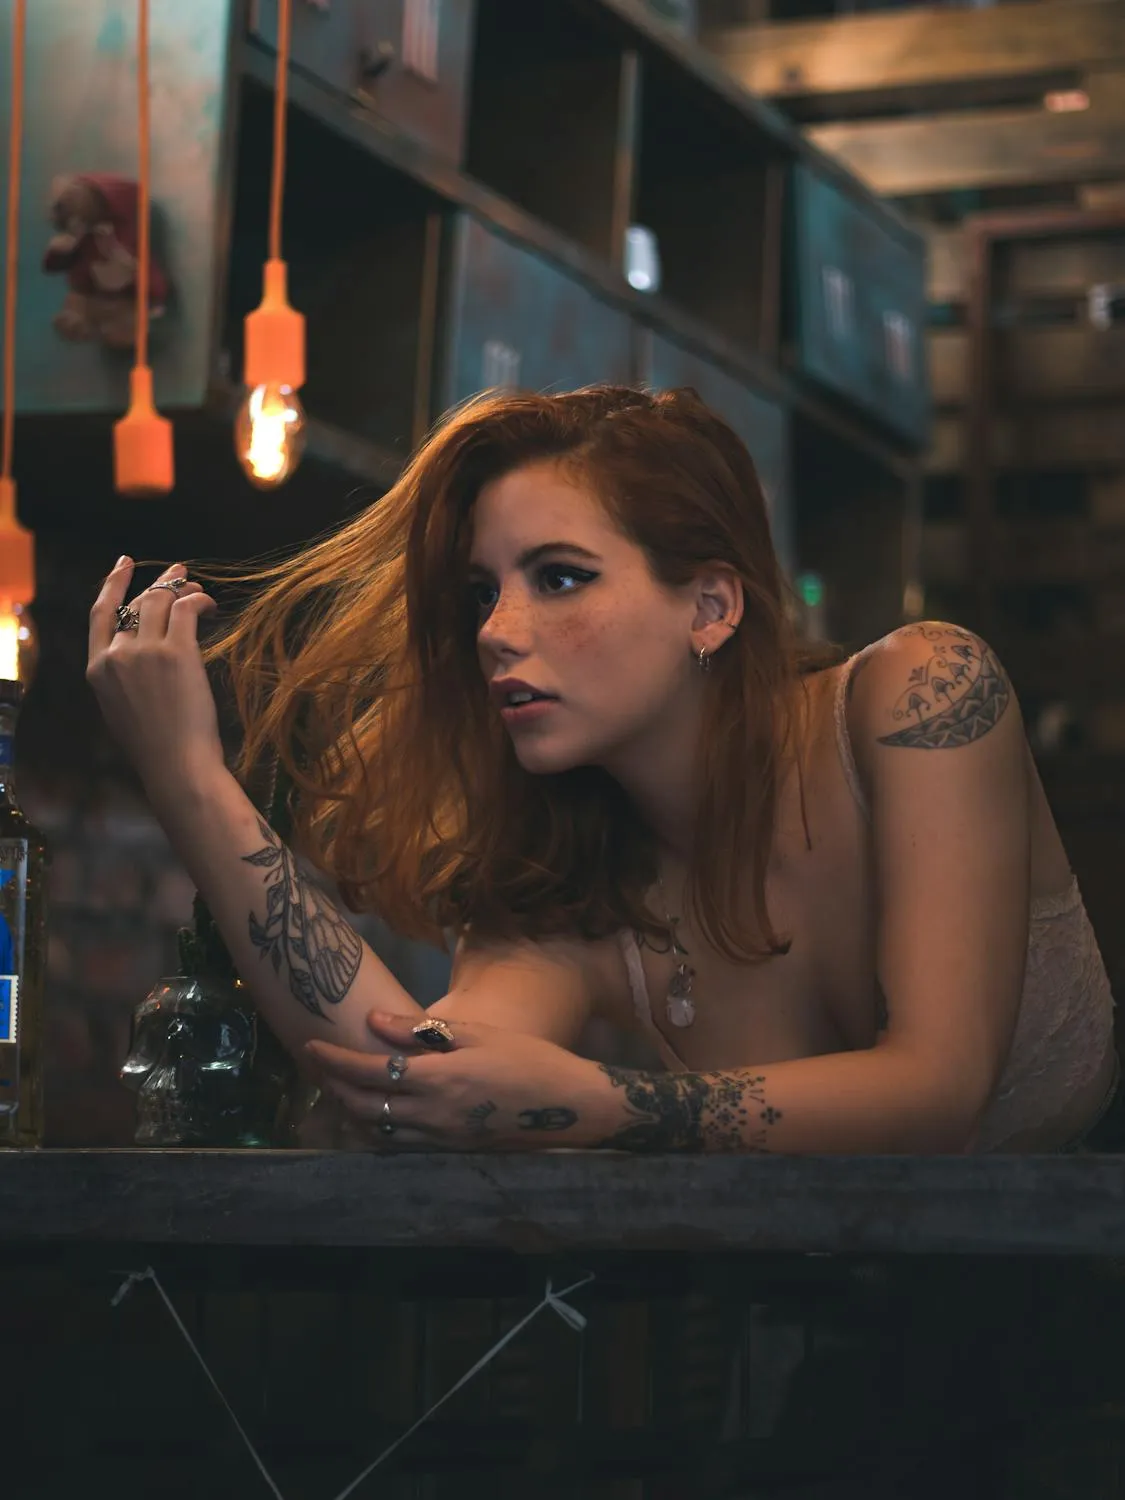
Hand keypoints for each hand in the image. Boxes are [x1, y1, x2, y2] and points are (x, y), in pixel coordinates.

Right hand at [86, 557, 224, 796]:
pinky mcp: (178, 652)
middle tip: (180, 573)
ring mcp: (146, 651)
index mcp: (97, 669)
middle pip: (137, 603)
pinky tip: (209, 605)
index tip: (125, 564)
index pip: (100, 613)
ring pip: (161, 600)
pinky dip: (199, 600)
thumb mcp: (119, 709)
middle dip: (160, 584)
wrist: (175, 764)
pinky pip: (187, 609)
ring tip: (198, 589)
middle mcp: (117, 655)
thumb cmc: (154, 746)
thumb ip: (120, 677)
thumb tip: (134, 654)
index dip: (113, 584)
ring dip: (182, 587)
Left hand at [304, 1012, 605, 1150]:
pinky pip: (398, 1144)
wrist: (569, 1108)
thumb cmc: (528, 1059)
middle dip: (334, 1087)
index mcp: (436, 1080)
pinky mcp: (450, 1151)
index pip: (368, 1072)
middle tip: (319, 1068)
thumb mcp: (477, 1034)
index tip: (311, 1047)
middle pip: (363, 1105)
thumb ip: (422, 1031)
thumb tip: (374, 1021)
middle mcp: (430, 1116)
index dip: (334, 1061)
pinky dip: (376, 1128)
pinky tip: (375, 1114)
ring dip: (351, 1110)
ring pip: (376, 1130)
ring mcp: (439, 1139)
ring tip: (339, 1089)